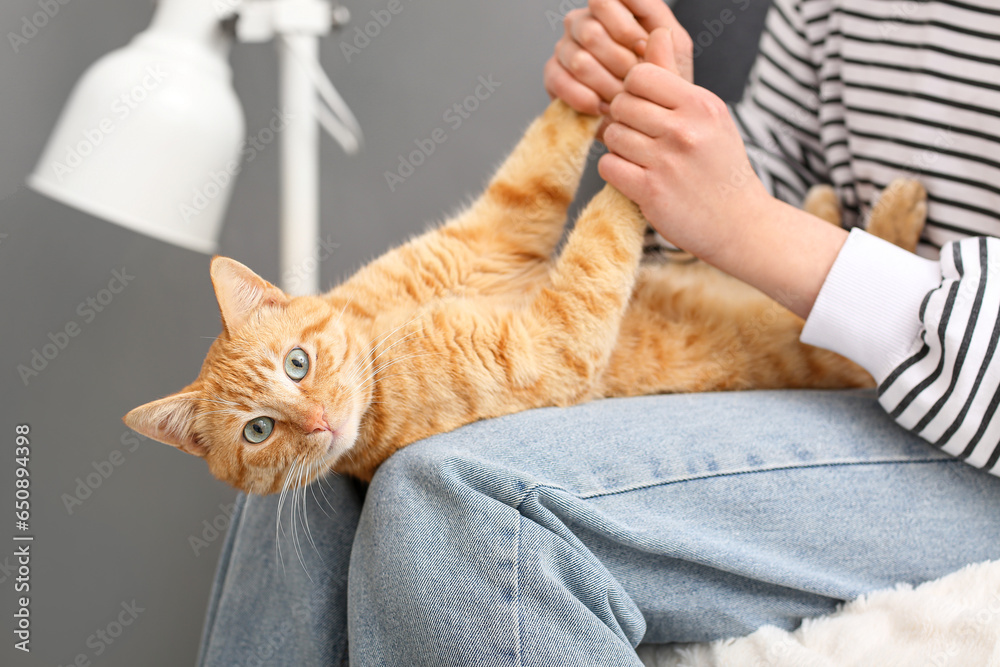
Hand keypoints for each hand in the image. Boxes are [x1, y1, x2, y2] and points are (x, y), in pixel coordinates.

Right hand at [544, 0, 693, 116]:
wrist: (636, 122)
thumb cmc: (656, 86)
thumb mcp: (673, 62)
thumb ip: (666, 46)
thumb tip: (656, 34)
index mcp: (614, 9)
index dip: (626, 28)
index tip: (642, 49)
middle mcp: (585, 22)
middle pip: (592, 32)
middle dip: (620, 64)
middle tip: (635, 82)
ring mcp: (566, 47)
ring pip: (579, 61)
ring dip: (606, 86)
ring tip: (623, 99)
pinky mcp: (553, 74)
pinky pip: (561, 83)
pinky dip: (586, 100)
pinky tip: (603, 108)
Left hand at [599, 28, 767, 264]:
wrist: (741, 225)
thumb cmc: (722, 169)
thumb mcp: (709, 117)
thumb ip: (676, 79)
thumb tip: (656, 32)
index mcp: (701, 104)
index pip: (640, 75)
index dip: (633, 90)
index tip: (643, 109)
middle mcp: (685, 129)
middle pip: (621, 105)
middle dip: (623, 120)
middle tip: (639, 137)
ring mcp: (667, 161)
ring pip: (611, 135)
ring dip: (618, 148)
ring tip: (640, 159)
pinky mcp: (651, 192)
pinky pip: (608, 166)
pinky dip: (615, 172)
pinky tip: (635, 178)